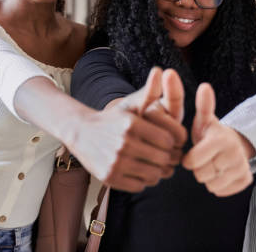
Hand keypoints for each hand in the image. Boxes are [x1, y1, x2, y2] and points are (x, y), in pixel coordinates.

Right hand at [72, 67, 185, 191]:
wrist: (80, 132)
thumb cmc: (113, 118)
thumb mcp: (130, 104)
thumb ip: (149, 92)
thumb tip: (160, 70)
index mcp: (131, 124)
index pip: (168, 140)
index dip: (174, 143)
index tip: (172, 142)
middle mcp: (123, 143)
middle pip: (163, 158)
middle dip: (169, 158)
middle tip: (168, 156)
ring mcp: (115, 162)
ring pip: (153, 175)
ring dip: (159, 171)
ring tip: (157, 164)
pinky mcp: (110, 178)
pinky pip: (140, 185)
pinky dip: (145, 180)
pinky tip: (142, 171)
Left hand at [182, 83, 253, 196]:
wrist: (235, 143)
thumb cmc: (212, 133)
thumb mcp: (205, 120)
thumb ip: (203, 106)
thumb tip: (204, 86)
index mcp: (220, 139)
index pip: (192, 162)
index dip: (188, 160)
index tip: (192, 153)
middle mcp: (234, 154)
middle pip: (201, 175)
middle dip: (199, 168)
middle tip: (205, 158)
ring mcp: (241, 168)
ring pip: (211, 185)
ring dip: (208, 178)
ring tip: (212, 164)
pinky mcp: (246, 180)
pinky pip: (222, 191)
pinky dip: (219, 186)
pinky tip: (221, 173)